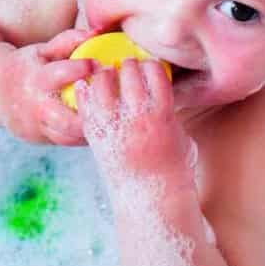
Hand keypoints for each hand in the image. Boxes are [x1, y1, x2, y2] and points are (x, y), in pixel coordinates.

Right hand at [0, 27, 99, 146]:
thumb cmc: (27, 66)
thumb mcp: (42, 50)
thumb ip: (68, 41)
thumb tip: (95, 32)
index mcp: (35, 79)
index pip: (60, 74)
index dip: (82, 69)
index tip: (100, 64)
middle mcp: (34, 106)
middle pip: (67, 120)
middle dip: (92, 113)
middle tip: (114, 102)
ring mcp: (36, 126)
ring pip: (69, 136)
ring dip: (91, 128)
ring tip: (111, 117)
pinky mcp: (39, 138)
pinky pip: (66, 141)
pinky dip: (82, 135)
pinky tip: (98, 125)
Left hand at [75, 56, 191, 174]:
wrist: (152, 200)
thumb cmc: (173, 171)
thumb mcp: (181, 136)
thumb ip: (168, 113)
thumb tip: (160, 95)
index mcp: (162, 115)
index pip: (155, 72)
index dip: (151, 65)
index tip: (148, 66)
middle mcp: (136, 116)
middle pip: (128, 72)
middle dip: (127, 65)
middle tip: (126, 66)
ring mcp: (113, 125)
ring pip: (101, 82)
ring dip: (104, 74)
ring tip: (106, 75)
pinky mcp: (94, 135)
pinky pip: (84, 103)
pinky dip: (84, 90)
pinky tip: (86, 86)